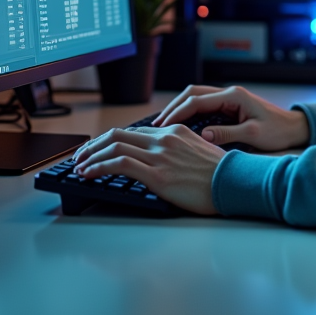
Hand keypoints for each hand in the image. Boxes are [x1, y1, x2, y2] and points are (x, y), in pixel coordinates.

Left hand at [72, 124, 223, 214]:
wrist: (237, 183)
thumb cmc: (223, 174)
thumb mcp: (200, 152)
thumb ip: (179, 151)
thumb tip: (164, 161)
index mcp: (174, 132)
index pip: (133, 132)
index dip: (110, 141)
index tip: (98, 151)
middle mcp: (164, 139)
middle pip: (117, 135)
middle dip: (93, 146)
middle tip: (80, 156)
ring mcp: (160, 156)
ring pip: (114, 147)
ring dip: (91, 157)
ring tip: (79, 166)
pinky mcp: (158, 175)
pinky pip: (119, 165)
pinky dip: (98, 167)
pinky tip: (89, 173)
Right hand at [153, 85, 310, 150]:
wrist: (294, 127)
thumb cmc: (278, 131)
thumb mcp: (253, 135)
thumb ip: (227, 134)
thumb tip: (202, 135)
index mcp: (234, 96)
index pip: (197, 100)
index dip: (178, 113)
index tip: (163, 127)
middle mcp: (229, 93)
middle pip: (192, 93)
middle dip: (173, 108)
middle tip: (156, 125)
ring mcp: (228, 98)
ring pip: (196, 97)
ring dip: (179, 108)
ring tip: (163, 125)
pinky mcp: (229, 105)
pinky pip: (203, 105)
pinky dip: (189, 112)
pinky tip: (179, 124)